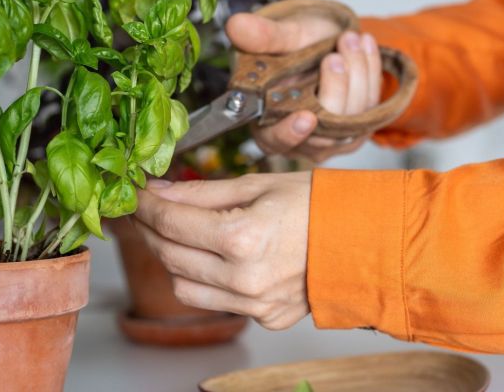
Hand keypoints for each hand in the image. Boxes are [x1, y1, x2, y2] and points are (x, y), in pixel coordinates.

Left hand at [134, 173, 310, 329]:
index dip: (145, 205)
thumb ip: (201, 192)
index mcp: (242, 237)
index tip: (135, 193)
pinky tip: (205, 256)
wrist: (368, 239)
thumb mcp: (256, 184)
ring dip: (169, 258)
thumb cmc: (318, 203)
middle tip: (145, 209)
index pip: (171, 221)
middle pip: (169, 255)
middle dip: (149, 229)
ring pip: (183, 286)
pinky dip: (200, 279)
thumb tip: (159, 191)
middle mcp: (244, 278)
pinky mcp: (264, 318)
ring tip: (173, 232)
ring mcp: (255, 304)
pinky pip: (213, 302)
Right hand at [225, 12, 382, 162]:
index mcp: (268, 123)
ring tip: (350, 39)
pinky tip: (364, 45)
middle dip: (335, 88)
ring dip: (356, 74)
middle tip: (335, 54)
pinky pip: (373, 105)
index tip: (306, 116)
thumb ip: (261, 36)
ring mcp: (333, 137)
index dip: (290, 133)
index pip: (277, 140)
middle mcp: (301, 138)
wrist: (323, 40)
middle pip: (324, 129)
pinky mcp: (360, 127)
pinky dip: (370, 71)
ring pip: (353, 117)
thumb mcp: (279, 36)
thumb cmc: (294, 44)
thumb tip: (236, 25)